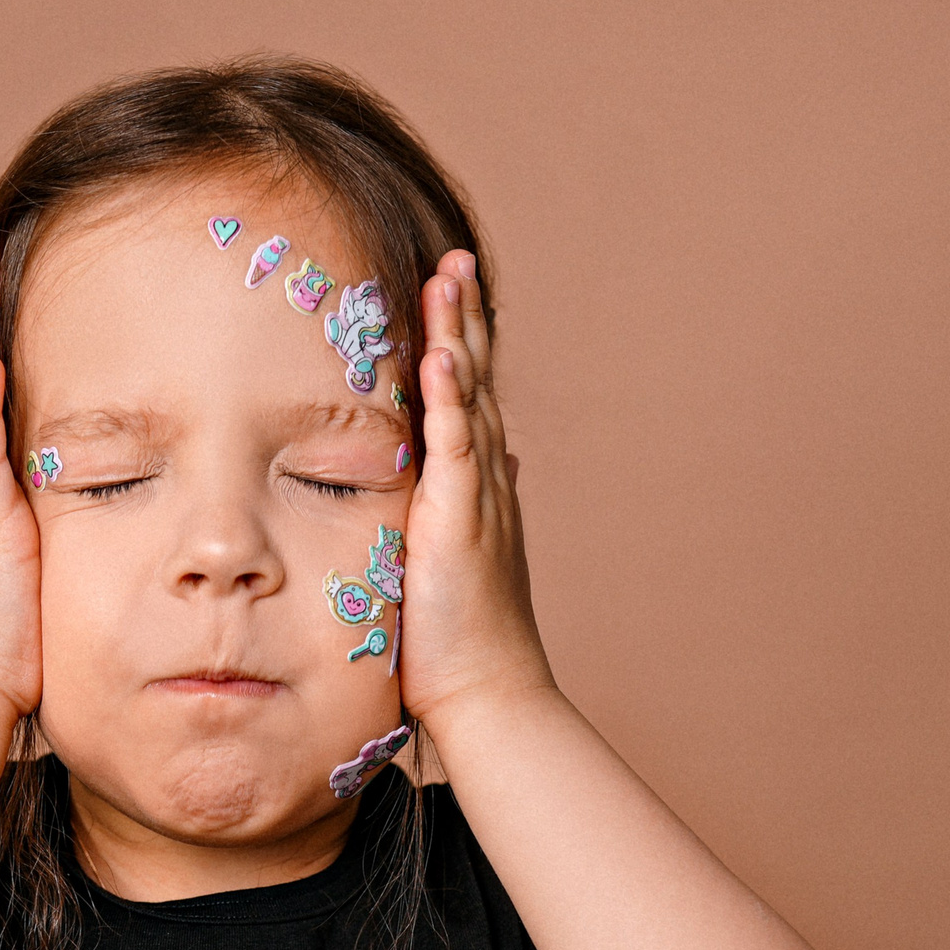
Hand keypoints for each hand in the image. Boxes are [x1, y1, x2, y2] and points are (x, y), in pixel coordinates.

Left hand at [396, 250, 557, 729]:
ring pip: (471, 400)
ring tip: (449, 276)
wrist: (489, 692)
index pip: (469, 399)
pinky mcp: (462, 523)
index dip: (462, 343)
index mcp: (478, 485)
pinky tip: (446, 358)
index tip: (448, 291)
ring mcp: (478, 498)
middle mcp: (486, 481)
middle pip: (476, 380)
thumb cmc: (467, 638)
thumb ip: (475, 502)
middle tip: (454, 257)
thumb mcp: (465, 555)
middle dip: (465, 318)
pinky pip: (457, 451)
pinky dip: (453, 402)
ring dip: (461, 336)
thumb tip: (502, 461)